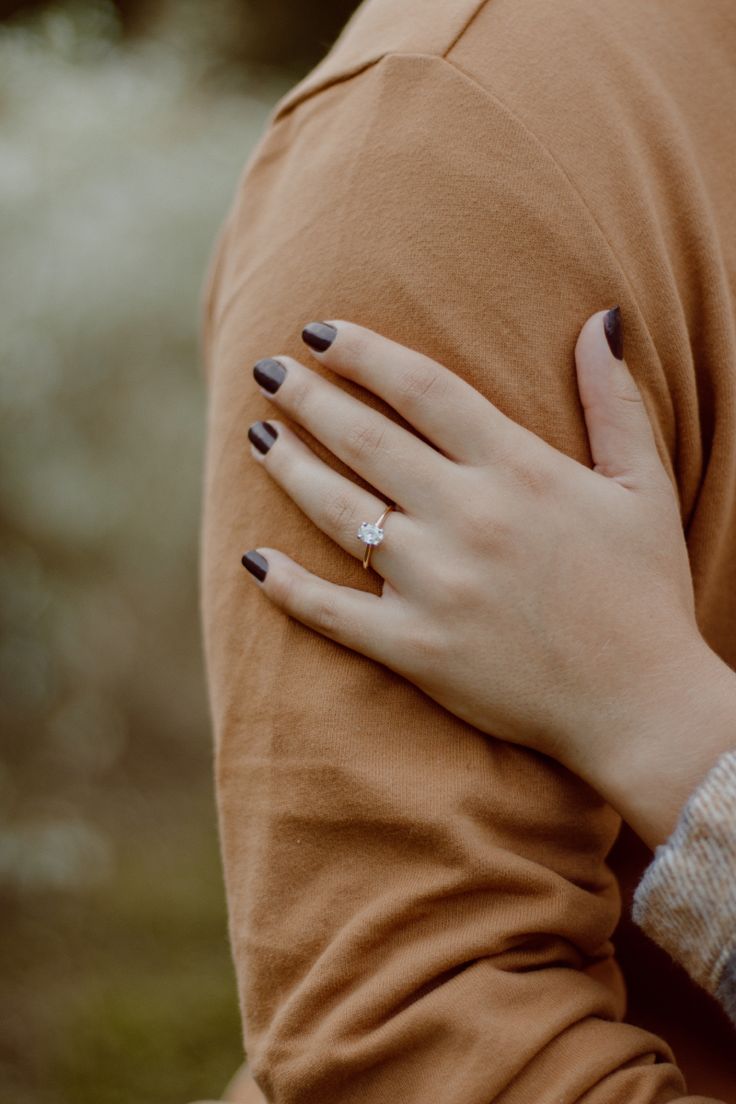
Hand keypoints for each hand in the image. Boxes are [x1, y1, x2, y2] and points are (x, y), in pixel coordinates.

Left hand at [241, 310, 717, 791]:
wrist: (640, 705)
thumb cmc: (643, 591)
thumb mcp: (642, 486)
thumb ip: (615, 400)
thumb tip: (602, 318)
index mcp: (519, 471)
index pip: (422, 389)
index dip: (363, 352)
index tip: (318, 332)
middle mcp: (468, 518)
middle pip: (365, 440)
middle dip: (308, 397)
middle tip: (267, 371)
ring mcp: (434, 586)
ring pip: (338, 512)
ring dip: (289, 467)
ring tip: (257, 436)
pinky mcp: (414, 648)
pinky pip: (332, 611)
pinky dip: (287, 586)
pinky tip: (253, 561)